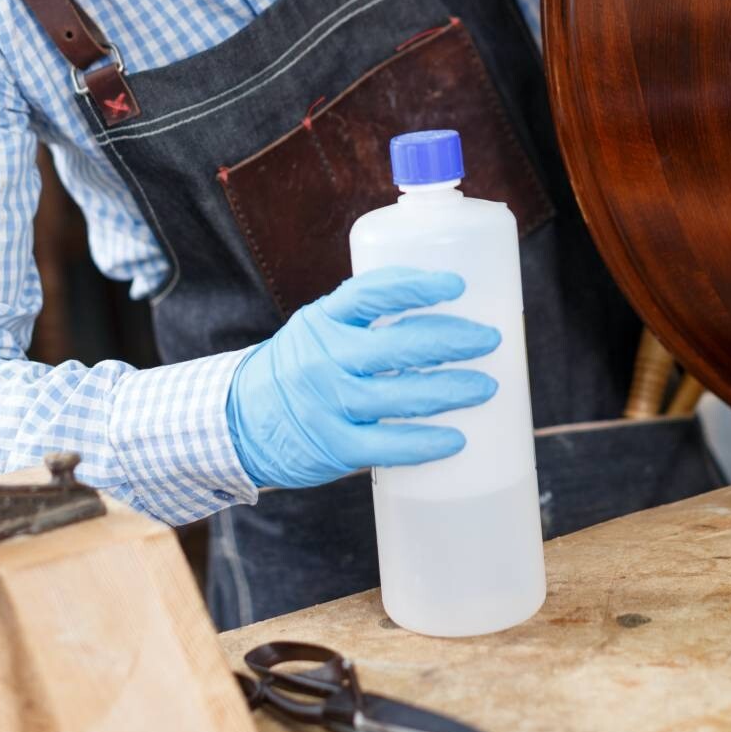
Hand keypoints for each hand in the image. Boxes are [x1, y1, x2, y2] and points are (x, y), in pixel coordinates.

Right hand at [226, 267, 500, 489]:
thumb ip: (365, 319)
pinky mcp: (334, 446)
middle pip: (398, 345)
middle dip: (453, 341)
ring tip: (487, 386)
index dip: (416, 287)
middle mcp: (325, 356)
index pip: (372, 293)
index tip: (456, 286)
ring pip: (401, 395)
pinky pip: (388, 445)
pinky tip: (457, 438)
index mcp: (324, 319)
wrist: (240, 421)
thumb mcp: (319, 328)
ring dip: (451, 390)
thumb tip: (446, 316)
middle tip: (490, 339)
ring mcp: (328, 402)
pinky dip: (426, 442)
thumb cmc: (299, 368)